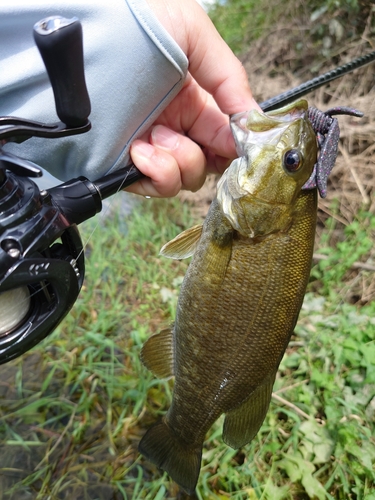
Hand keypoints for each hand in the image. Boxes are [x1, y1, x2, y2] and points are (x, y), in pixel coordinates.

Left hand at [128, 0, 259, 196]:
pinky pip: (154, 186)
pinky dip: (155, 175)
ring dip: (178, 163)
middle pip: (207, 165)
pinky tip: (140, 151)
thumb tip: (253, 118)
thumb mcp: (192, 32)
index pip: (226, 138)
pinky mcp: (125, 164)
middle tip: (181, 136)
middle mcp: (174, 126)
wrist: (81, 35)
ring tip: (154, 137)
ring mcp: (150, 146)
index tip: (241, 148)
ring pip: (184, 180)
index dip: (236, 148)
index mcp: (194, 100)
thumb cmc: (134, 21)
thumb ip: (229, 76)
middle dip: (201, 158)